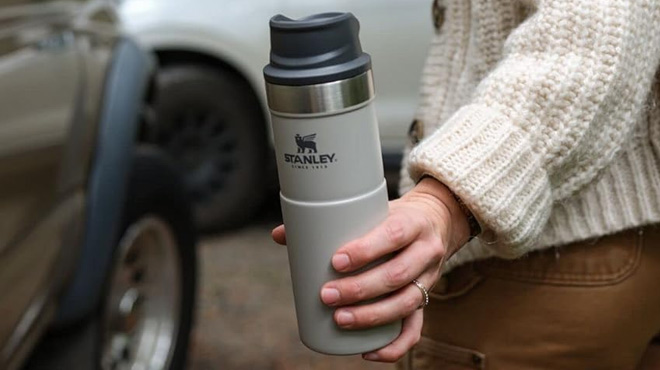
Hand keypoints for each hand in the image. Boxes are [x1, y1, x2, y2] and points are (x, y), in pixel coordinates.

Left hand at [271, 177, 469, 361]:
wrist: (434, 222)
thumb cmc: (390, 217)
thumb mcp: (371, 210)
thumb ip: (330, 222)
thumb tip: (280, 235)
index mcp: (413, 223)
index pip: (394, 235)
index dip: (366, 250)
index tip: (335, 261)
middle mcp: (427, 252)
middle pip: (397, 275)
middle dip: (360, 289)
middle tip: (327, 295)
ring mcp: (429, 279)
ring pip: (406, 303)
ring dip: (371, 317)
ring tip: (339, 319)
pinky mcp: (427, 301)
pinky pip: (416, 329)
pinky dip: (394, 346)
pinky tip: (368, 352)